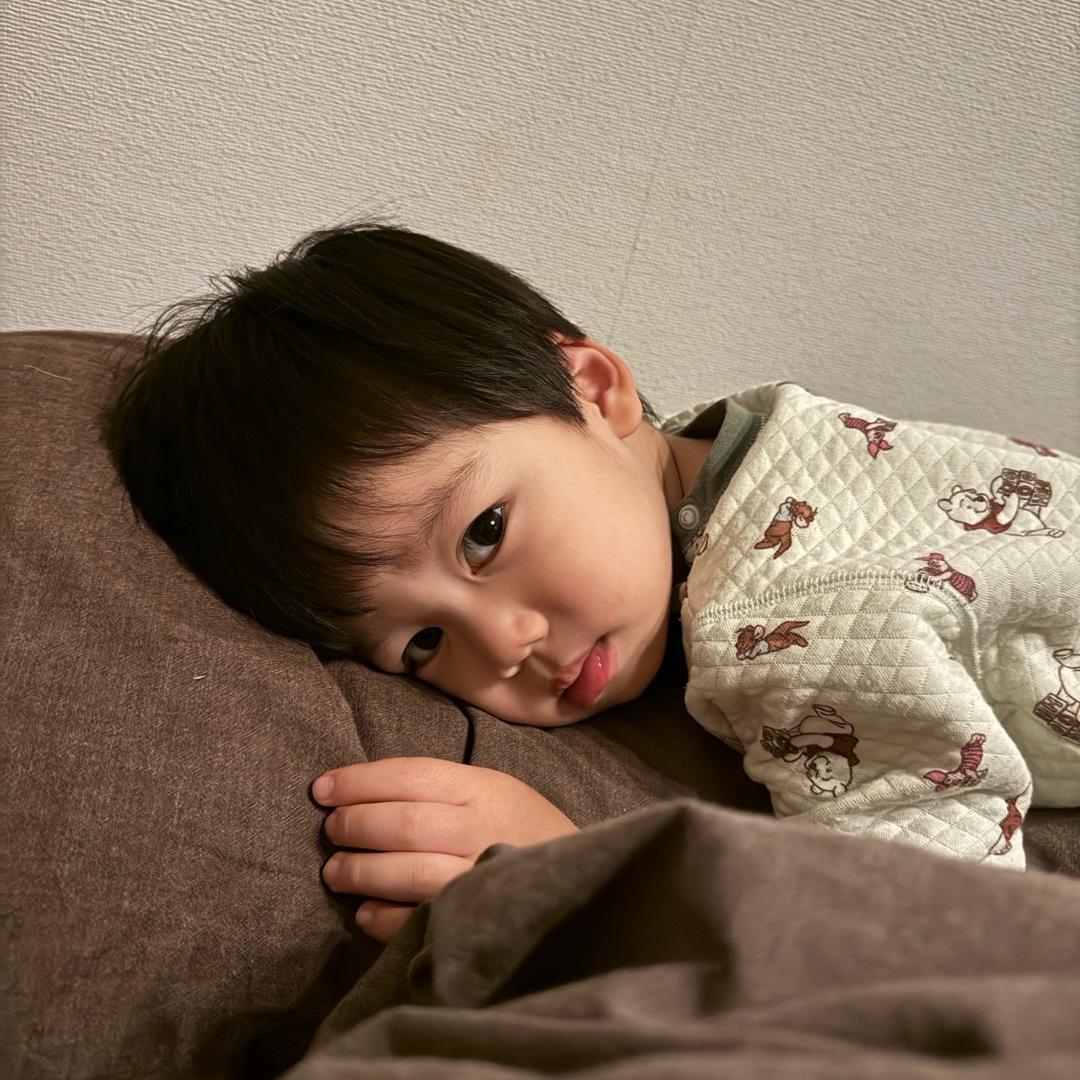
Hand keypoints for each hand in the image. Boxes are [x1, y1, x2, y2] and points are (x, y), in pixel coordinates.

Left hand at [313, 757, 577, 942]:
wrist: (587, 874)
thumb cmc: (516, 825)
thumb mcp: (488, 788)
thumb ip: (436, 788)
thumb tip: (358, 790)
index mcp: (480, 789)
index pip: (411, 776)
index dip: (359, 781)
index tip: (322, 789)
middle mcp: (479, 829)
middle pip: (405, 823)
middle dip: (356, 824)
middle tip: (331, 830)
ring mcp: (478, 877)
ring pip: (410, 872)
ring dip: (362, 871)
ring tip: (336, 871)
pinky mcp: (476, 920)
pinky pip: (420, 921)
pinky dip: (384, 917)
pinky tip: (365, 912)